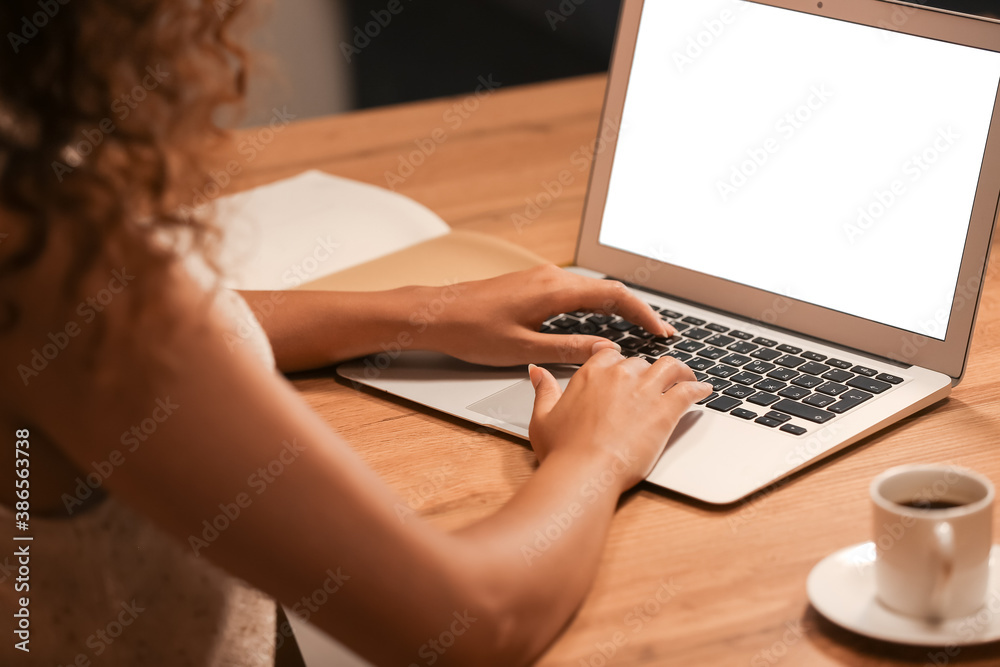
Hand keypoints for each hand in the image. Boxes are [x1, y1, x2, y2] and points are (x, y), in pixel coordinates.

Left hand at [422, 264, 676, 366]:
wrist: (436, 313)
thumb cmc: (473, 331)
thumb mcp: (523, 349)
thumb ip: (567, 350)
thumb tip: (606, 353)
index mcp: (554, 290)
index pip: (613, 296)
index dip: (643, 314)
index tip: (662, 332)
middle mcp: (552, 277)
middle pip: (608, 290)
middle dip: (637, 311)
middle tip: (659, 334)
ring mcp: (542, 278)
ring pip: (592, 290)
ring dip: (617, 309)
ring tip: (638, 330)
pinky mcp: (533, 285)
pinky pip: (576, 292)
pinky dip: (597, 306)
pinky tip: (600, 324)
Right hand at [527, 351, 711, 493]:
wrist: (584, 471)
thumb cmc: (562, 451)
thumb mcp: (543, 418)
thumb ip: (543, 390)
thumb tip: (537, 370)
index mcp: (590, 374)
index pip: (610, 354)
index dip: (619, 361)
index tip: (624, 367)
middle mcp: (619, 375)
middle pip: (641, 362)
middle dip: (648, 371)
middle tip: (655, 382)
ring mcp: (645, 390)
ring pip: (670, 367)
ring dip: (680, 371)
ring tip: (687, 378)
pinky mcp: (666, 410)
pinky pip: (689, 390)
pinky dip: (699, 389)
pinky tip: (704, 391)